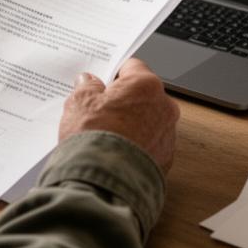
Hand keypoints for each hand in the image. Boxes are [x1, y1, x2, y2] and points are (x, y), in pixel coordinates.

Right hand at [58, 59, 179, 173]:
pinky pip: (149, 144)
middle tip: (99, 110)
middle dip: (123, 100)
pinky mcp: (166, 159)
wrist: (104, 181)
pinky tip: (115, 151)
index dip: (114, 74)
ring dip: (131, 124)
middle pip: (142, 95)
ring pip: (148, 120)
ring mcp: (167, 134)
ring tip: (106, 135)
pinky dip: (136, 145)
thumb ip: (87, 87)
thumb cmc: (95, 138)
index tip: (102, 82)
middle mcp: (164, 107)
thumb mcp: (79, 102)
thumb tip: (89, 82)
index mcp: (145, 85)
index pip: (132, 67)